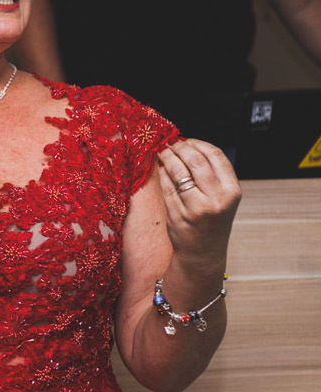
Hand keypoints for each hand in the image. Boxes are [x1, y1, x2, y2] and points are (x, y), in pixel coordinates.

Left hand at [157, 140, 241, 270]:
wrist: (203, 251)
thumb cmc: (212, 220)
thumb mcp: (222, 196)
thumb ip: (211, 173)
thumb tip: (188, 145)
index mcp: (231, 190)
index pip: (215, 155)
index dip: (197, 143)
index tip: (186, 140)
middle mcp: (217, 198)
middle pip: (195, 159)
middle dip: (180, 147)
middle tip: (170, 144)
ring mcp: (197, 207)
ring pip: (178, 171)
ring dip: (167, 157)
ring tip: (162, 152)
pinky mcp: (178, 214)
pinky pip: (166, 186)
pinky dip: (161, 173)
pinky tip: (159, 167)